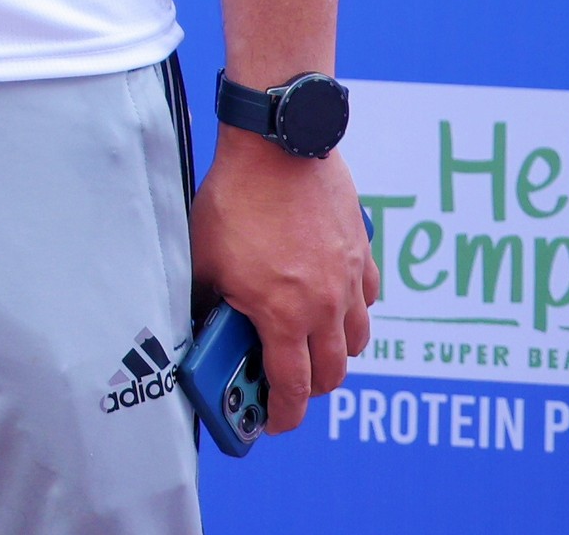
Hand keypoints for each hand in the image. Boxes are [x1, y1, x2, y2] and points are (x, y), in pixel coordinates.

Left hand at [189, 130, 377, 432]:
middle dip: (311, 390)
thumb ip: (208, 300)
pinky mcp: (361, 253)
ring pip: (357, 341)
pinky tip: (333, 301)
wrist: (278, 146)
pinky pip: (368, 299)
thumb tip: (200, 325)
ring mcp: (349, 280)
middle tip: (288, 385)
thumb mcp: (205, 258)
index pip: (292, 387)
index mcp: (283, 314)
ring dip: (336, 353)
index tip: (274, 422)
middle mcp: (324, 305)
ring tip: (310, 345)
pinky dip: (354, 311)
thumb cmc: (237, 198)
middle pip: (332, 373)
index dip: (284, 414)